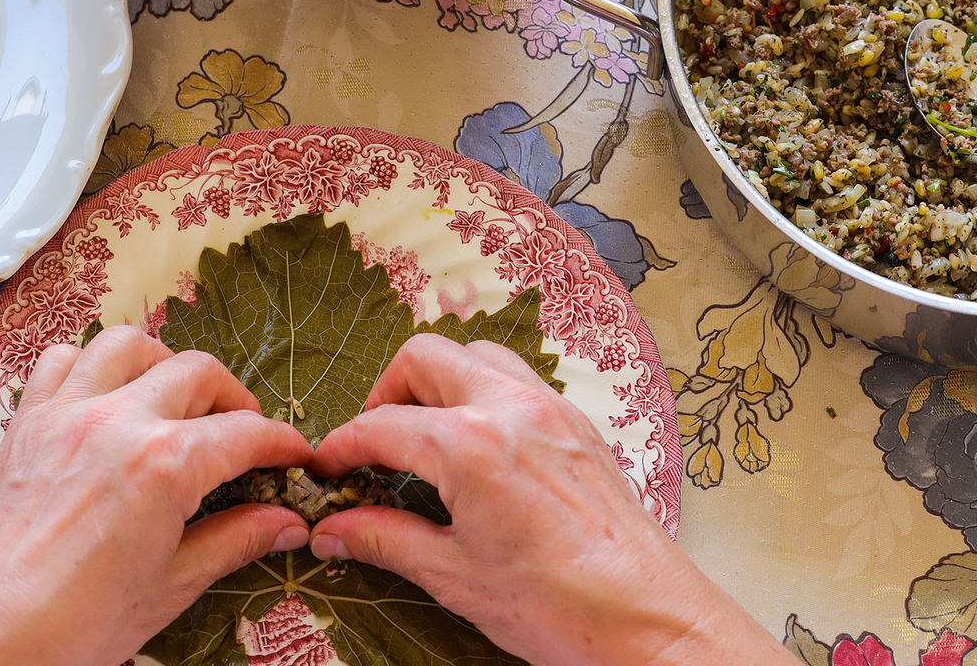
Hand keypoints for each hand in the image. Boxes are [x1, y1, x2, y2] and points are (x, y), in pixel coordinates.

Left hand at [0, 326, 313, 665]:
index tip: (294, 455)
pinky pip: (61, 360)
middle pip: (198, 372)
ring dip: (162, 365)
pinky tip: (105, 399)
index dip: (281, 442)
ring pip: (129, 345)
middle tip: (241, 436)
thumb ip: (235, 539)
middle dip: (233, 398)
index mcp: (164, 465)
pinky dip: (89, 366)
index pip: (245, 433)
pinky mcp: (29, 421)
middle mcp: (118, 422)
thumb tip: (285, 522)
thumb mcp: (173, 584)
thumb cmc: (79, 622)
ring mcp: (68, 414)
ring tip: (174, 402)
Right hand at [308, 334, 796, 665]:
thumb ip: (384, 539)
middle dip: (386, 394)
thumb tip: (333, 531)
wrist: (650, 622)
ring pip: (475, 355)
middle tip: (374, 446)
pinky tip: (479, 449)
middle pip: (423, 358)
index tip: (326, 471)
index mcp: (470, 444)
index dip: (341, 448)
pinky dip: (485, 395)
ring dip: (440, 383)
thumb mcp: (453, 575)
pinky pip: (518, 380)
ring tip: (425, 438)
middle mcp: (510, 407)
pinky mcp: (578, 424)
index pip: (379, 426)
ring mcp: (550, 409)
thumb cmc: (560, 606)